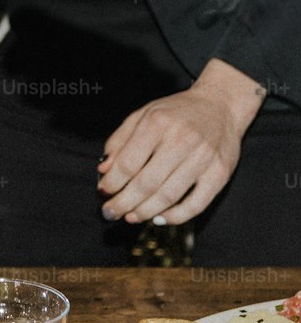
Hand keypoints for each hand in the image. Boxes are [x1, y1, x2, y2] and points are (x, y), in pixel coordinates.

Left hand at [97, 59, 264, 224]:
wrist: (220, 105)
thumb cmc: (177, 112)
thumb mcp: (143, 114)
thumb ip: (120, 140)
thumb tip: (104, 170)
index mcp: (157, 122)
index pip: (128, 162)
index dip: (112, 182)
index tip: (103, 192)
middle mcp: (181, 139)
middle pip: (147, 183)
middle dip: (124, 202)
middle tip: (110, 213)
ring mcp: (203, 158)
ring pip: (169, 196)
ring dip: (146, 212)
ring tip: (131, 217)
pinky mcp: (220, 173)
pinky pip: (196, 204)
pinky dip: (176, 216)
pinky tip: (160, 218)